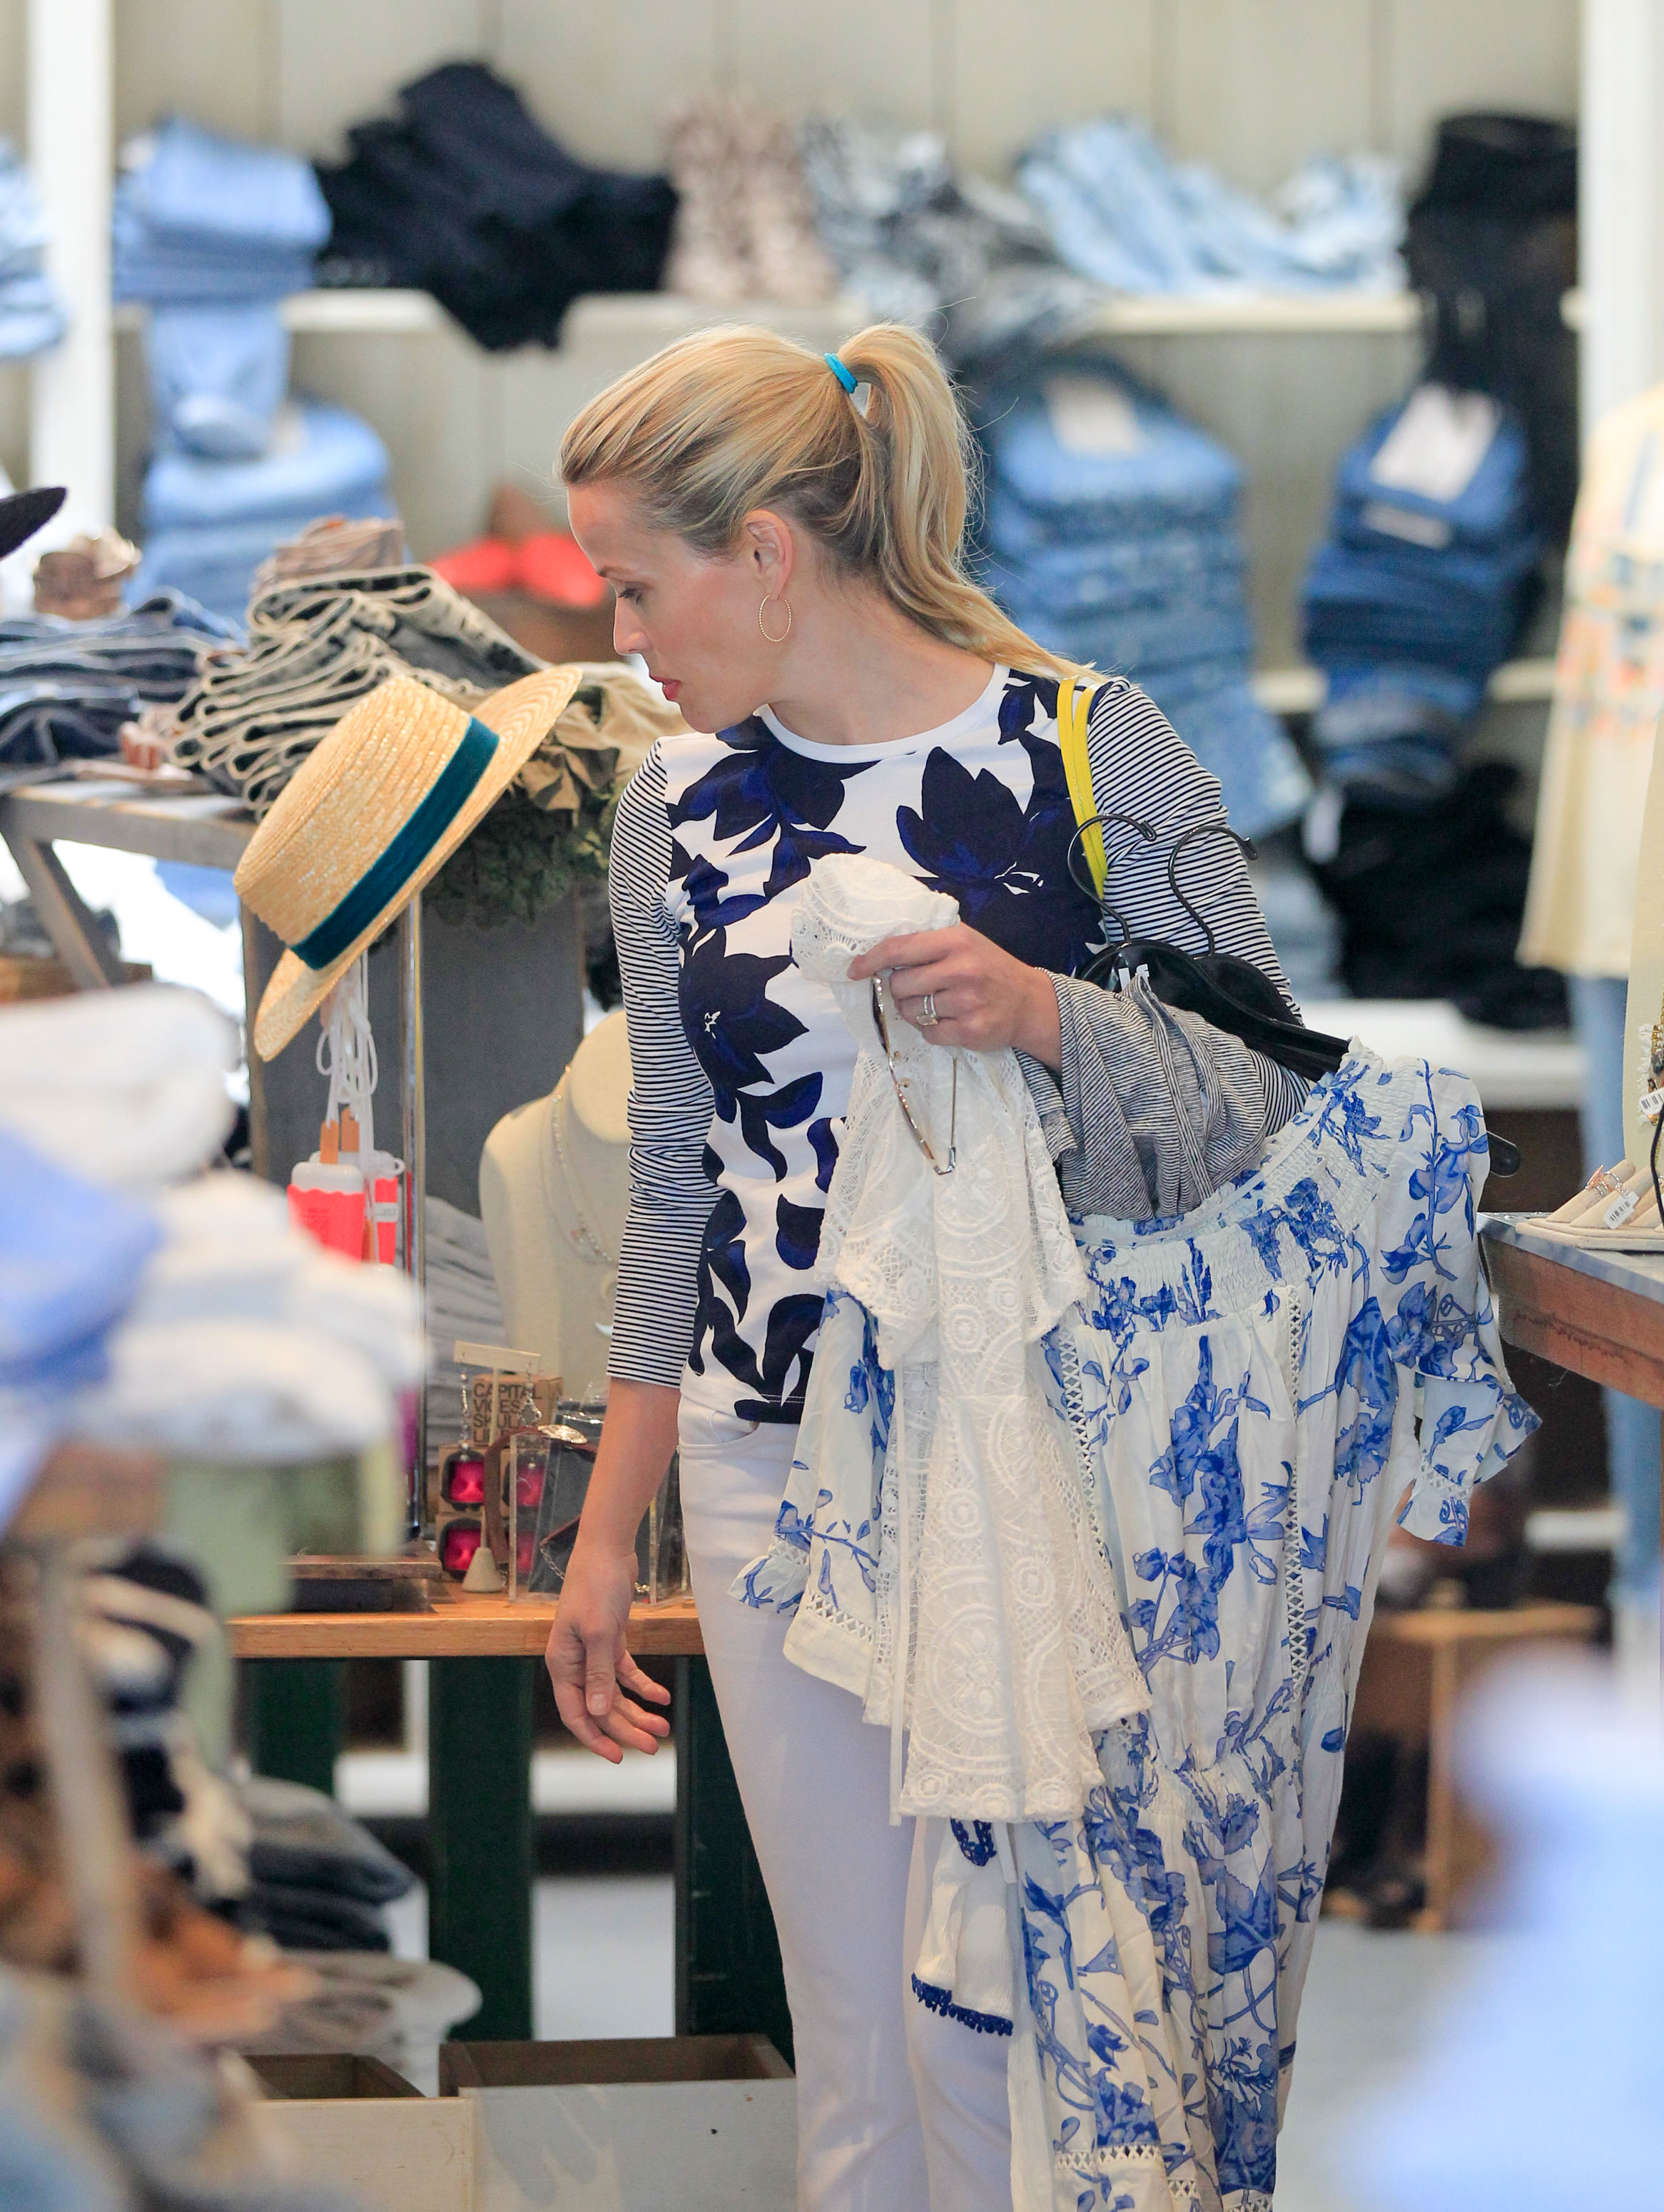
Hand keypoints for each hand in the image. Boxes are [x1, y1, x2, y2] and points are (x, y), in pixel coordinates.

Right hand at [545, 1537, 671, 1762]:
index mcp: (562, 1664)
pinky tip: (661, 1697)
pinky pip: (626, 1672)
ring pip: (615, 1693)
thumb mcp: (599, 1631)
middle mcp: (574, 1663)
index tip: (618, 1756)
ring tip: (662, 1727)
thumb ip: (600, 1674)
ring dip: (638, 1711)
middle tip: (653, 1746)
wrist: (607, 1549)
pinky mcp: (610, 1640)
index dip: (595, 1737)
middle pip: (600, 1707)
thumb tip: (600, 1712)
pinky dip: (643, 1685)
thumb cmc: (596, 1586)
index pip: (575, 1713)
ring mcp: (592, 1652)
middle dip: (626, 1728)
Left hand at [848, 924, 1061, 1067]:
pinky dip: (932, 1030)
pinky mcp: (969, 1030)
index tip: (854, 970)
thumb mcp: (965, 942)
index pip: (899, 948)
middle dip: (899, 990)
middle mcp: (961, 969)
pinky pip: (928, 1034)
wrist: (1029, 1002)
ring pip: (910, 1012)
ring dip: (914, 1011)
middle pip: (900, 984)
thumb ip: (929, 944)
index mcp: (955, 941)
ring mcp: (966, 1002)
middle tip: (916, 989)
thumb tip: (880, 953)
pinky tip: (951, 1020)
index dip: (871, 960)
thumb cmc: (990, 968)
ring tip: (936, 1005)